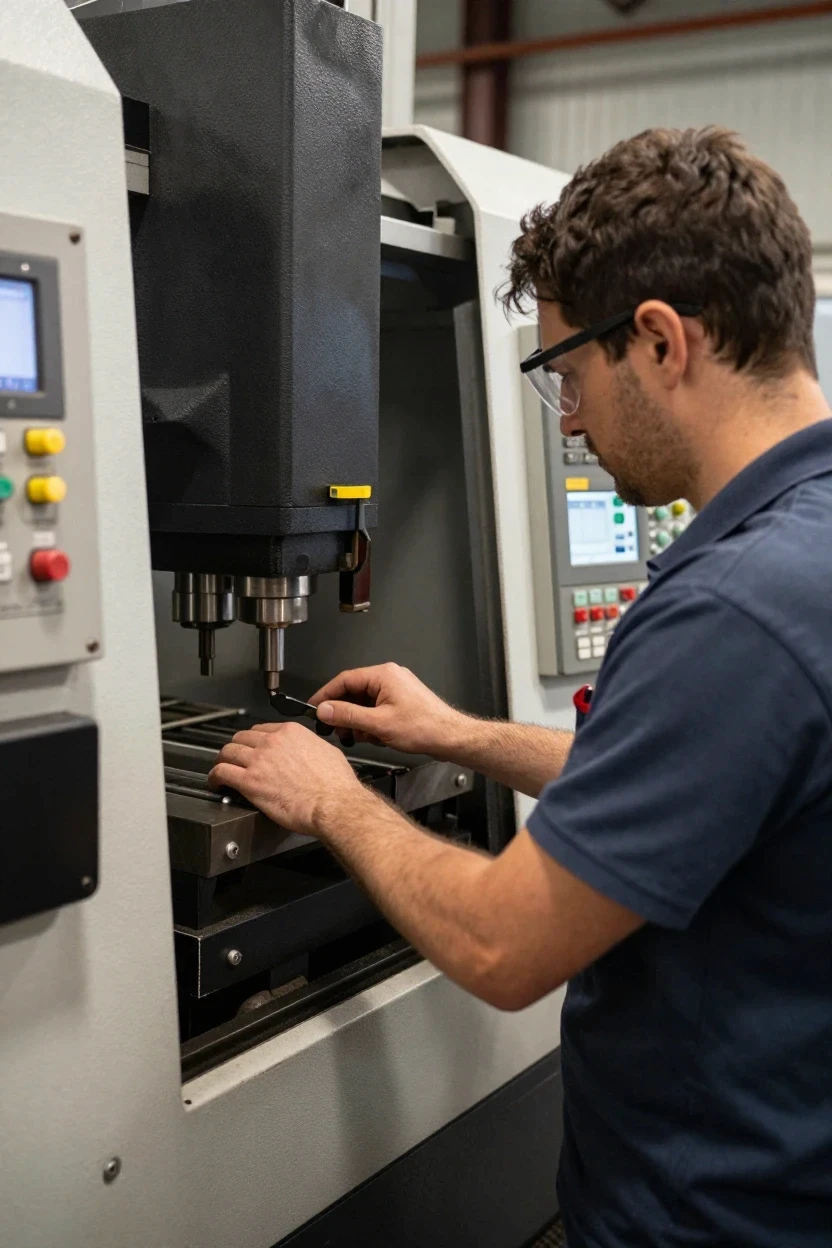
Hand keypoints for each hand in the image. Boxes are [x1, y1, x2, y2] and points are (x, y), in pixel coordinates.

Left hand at [208, 722, 361, 836]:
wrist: (333, 804)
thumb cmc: (336, 785)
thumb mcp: (328, 753)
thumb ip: (311, 747)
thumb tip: (310, 752)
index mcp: (290, 733)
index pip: (262, 729)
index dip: (254, 740)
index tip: (252, 748)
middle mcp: (272, 742)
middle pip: (241, 738)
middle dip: (236, 748)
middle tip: (235, 759)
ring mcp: (259, 760)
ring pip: (228, 752)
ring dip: (223, 761)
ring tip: (222, 770)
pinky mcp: (250, 781)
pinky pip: (222, 772)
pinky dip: (214, 777)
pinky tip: (216, 783)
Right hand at [310, 662, 467, 757]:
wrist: (450, 737)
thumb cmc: (424, 727)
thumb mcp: (379, 724)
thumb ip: (348, 715)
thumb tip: (325, 709)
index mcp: (383, 675)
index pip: (344, 680)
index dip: (326, 695)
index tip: (314, 707)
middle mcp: (389, 677)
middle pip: (353, 692)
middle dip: (344, 713)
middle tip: (335, 729)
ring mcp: (396, 689)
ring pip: (364, 703)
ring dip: (359, 721)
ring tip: (361, 736)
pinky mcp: (400, 701)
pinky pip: (376, 709)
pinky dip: (371, 723)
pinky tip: (375, 736)